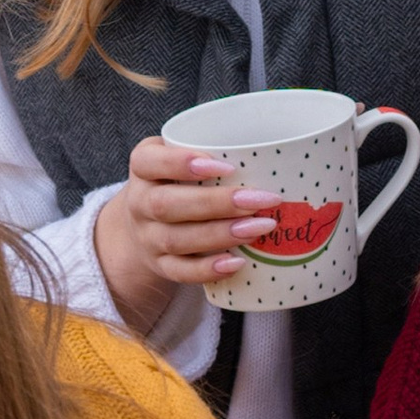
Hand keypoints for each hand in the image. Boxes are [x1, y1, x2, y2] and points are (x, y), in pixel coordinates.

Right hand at [95, 140, 275, 333]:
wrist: (143, 223)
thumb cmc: (178, 179)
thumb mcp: (182, 153)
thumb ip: (215, 146)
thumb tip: (279, 148)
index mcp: (143, 167)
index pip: (149, 162)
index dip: (181, 163)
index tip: (225, 165)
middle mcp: (140, 203)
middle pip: (166, 205)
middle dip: (216, 203)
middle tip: (260, 200)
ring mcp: (148, 237)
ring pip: (176, 239)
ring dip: (220, 235)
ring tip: (261, 227)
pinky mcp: (160, 265)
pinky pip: (179, 271)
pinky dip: (208, 270)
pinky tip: (237, 262)